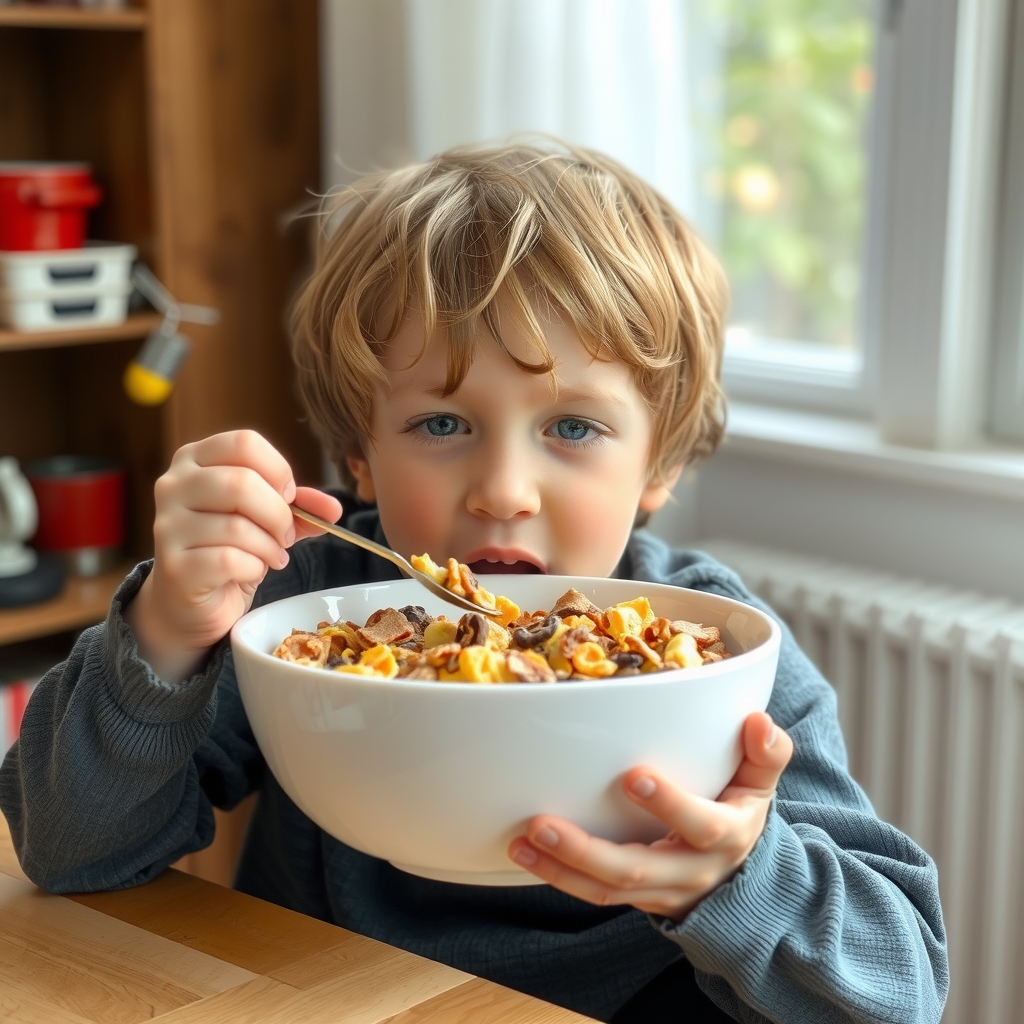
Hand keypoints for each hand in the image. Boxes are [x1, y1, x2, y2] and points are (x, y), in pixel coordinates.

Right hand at [126, 430, 341, 680]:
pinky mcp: (172, 564)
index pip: (245, 442)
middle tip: (285, 535)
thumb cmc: (229, 548)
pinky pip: (229, 560)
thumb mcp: (266, 518)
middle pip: (242, 483)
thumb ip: (299, 506)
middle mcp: (173, 485)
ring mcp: (168, 525)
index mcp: (194, 459)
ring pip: (237, 526)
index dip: (279, 471)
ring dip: (268, 546)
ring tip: (271, 556)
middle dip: (278, 515)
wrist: (191, 601)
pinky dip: (253, 568)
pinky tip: (252, 572)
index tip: (288, 498)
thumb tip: (334, 508)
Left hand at [508, 712, 792, 921]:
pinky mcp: (633, 899)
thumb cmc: (739, 810)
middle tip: (542, 822)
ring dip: (560, 867)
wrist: (740, 879)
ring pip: (607, 891)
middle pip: (636, 870)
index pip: (700, 826)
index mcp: (725, 837)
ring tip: (521, 841)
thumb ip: (766, 753)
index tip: (634, 775)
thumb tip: (757, 721)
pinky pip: (594, 895)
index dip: (670, 805)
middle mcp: (689, 872)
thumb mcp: (761, 784)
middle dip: (588, 851)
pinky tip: (525, 853)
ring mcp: (658, 891)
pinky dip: (558, 876)